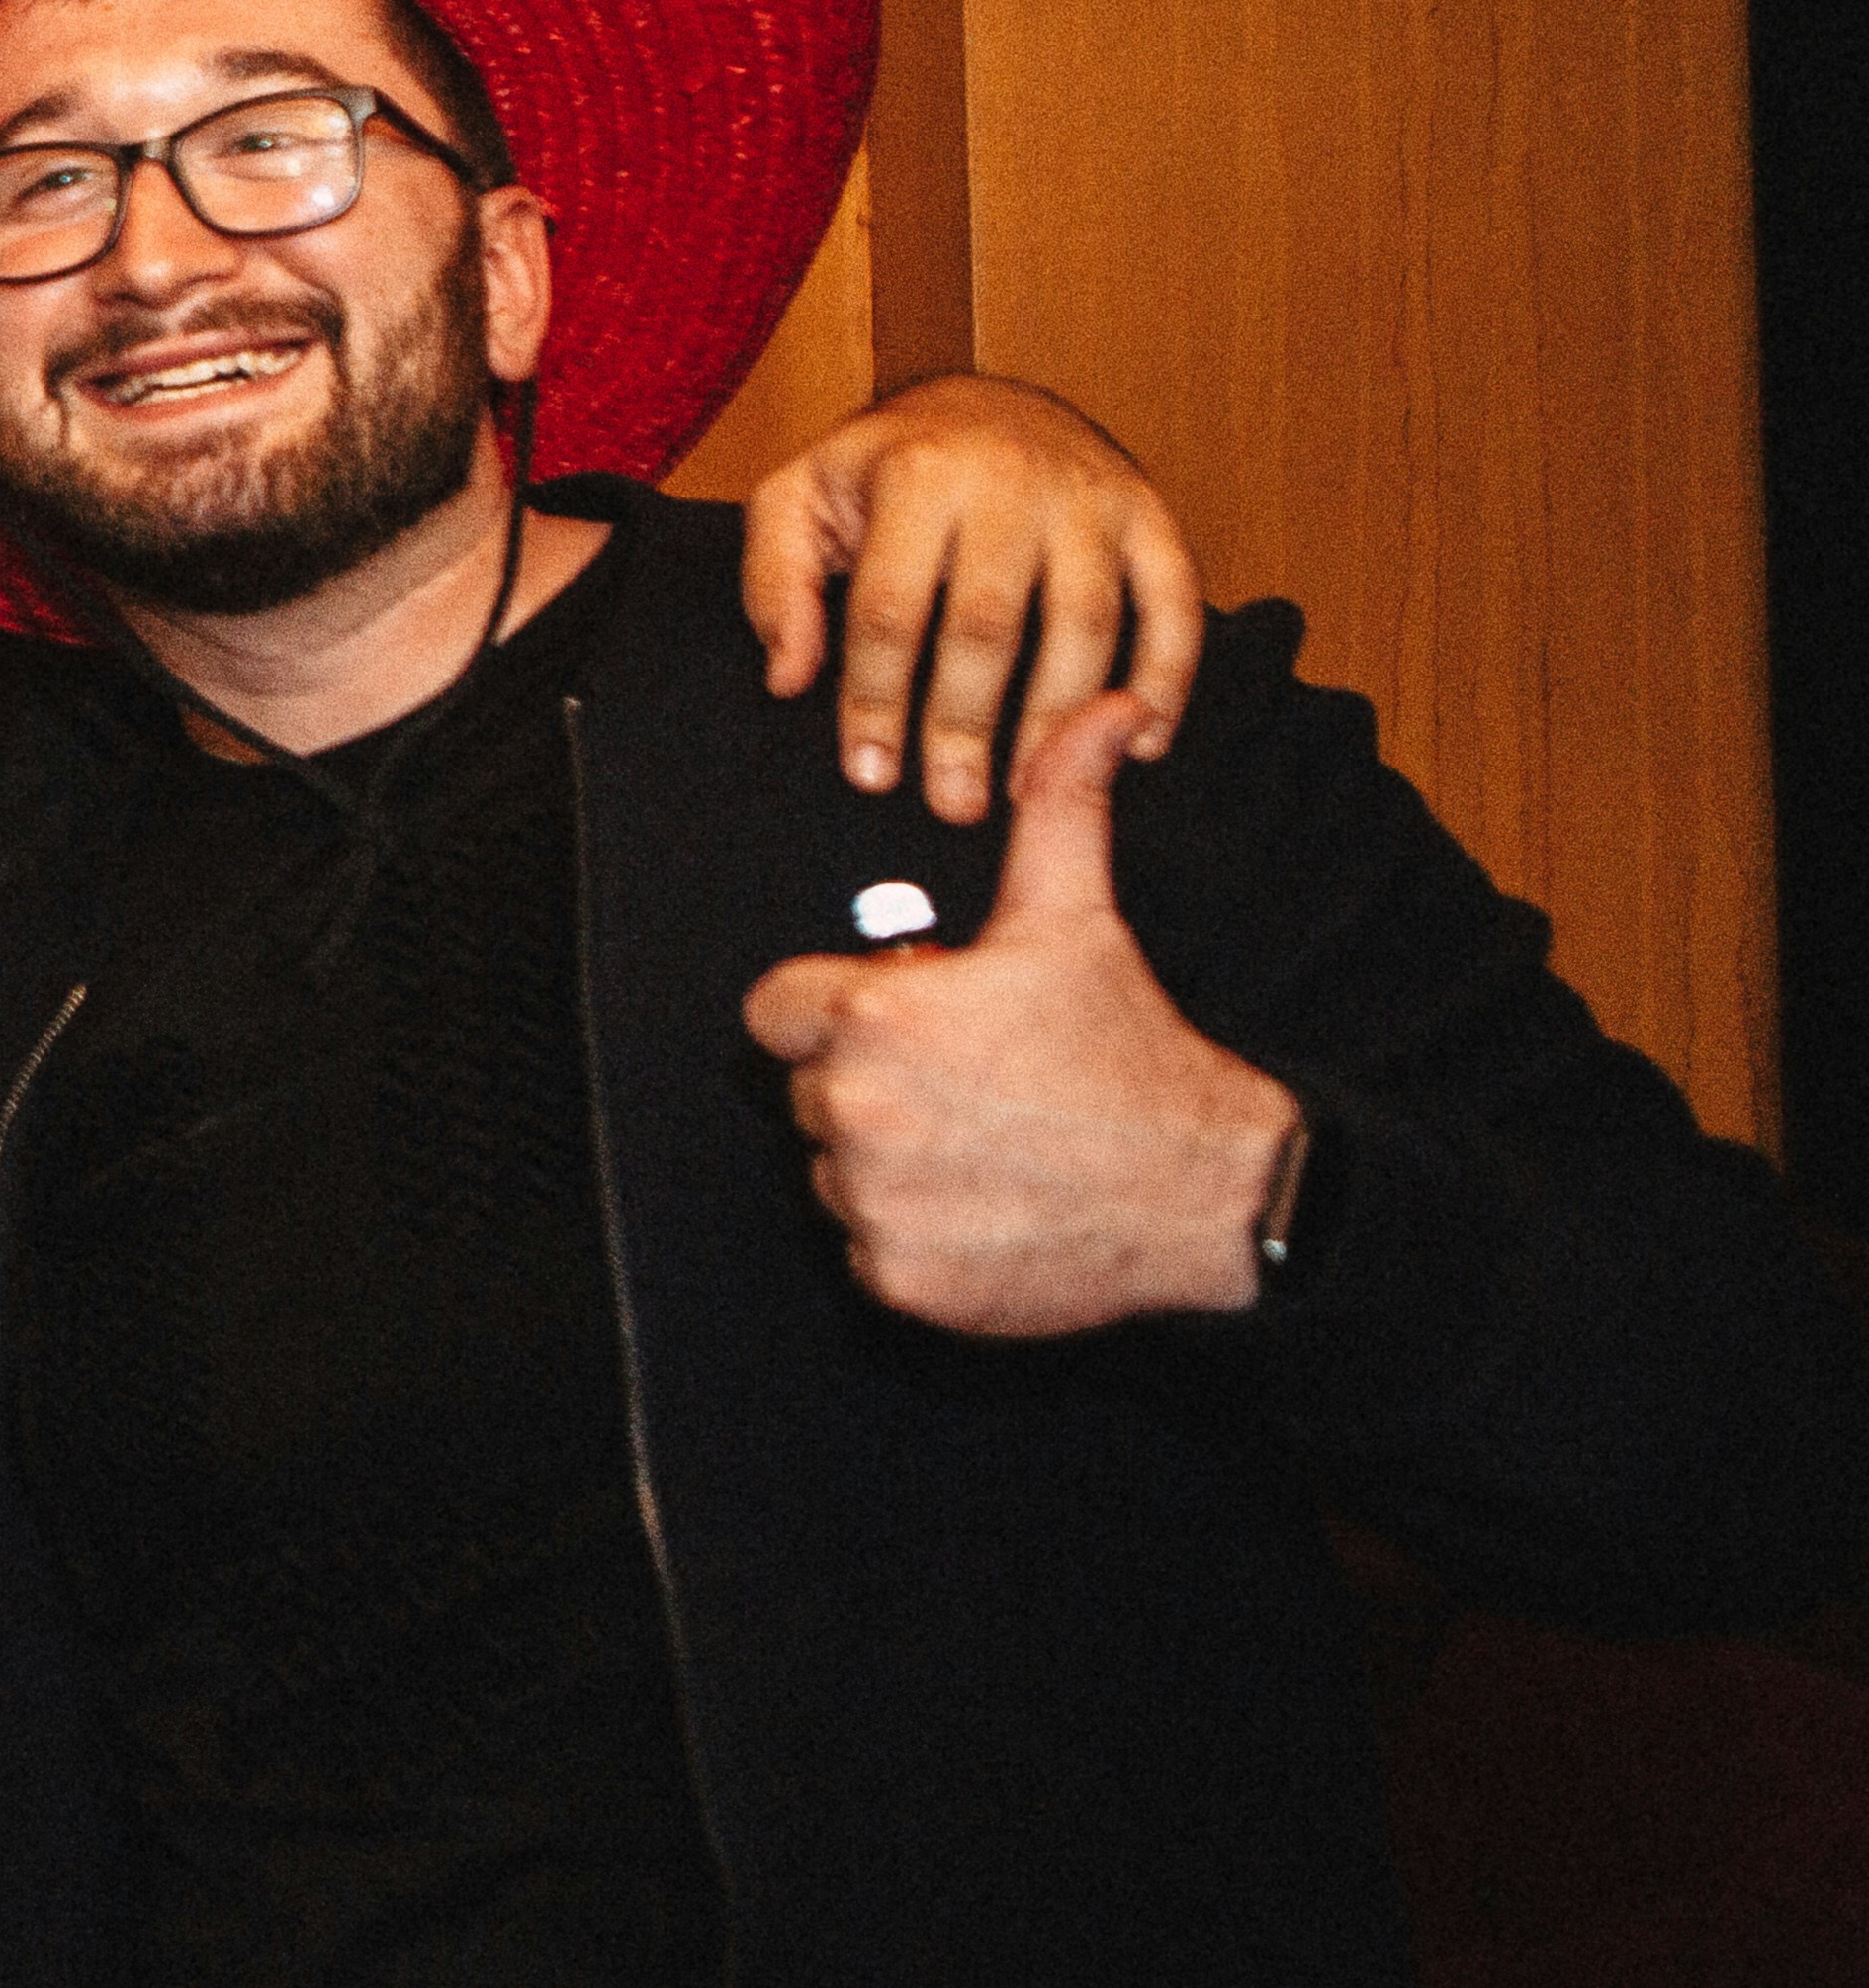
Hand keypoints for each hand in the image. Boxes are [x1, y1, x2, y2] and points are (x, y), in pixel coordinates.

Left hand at [742, 371, 1202, 820]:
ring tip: (1029, 790)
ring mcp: (1089, 494)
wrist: (983, 398)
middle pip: (989, 623)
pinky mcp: (1148, 512)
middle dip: (966, 725)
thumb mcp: (798, 500)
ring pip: (1085, 622)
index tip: (869, 774)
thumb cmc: (881, 467)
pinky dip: (1170, 675)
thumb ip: (776, 583)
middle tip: (954, 804)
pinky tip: (1144, 741)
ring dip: (1059, 719)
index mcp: (917, 472)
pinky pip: (1174, 600)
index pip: (890, 607)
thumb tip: (790, 678)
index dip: (876, 698)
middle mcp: (1010, 477)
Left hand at [742, 693, 1293, 1334]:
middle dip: (874, 1084)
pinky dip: (915, 1238)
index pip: (778, 1011)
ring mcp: (874, 1201)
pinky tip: (988, 1208)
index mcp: (873, 1018)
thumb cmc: (1129, 1048)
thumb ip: (1060, 804)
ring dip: (892, 1161)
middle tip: (972, 1086)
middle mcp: (856, 1110)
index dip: (839, 1011)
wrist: (1208, 1188)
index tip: (911, 1021)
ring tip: (987, 1144)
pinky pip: (870, 1247)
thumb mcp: (1076, 915)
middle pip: (810, 1091)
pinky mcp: (897, 1278)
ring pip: (837, 1171)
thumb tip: (1104, 710)